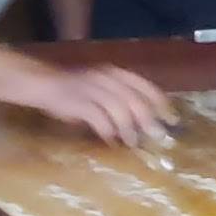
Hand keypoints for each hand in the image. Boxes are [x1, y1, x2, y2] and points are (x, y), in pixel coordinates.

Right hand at [33, 66, 177, 146]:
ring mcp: (92, 89)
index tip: (172, 118)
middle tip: (158, 136)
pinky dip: (107, 131)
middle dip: (149, 119)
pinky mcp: (79, 102)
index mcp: (115, 73)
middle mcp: (106, 78)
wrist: (44, 83)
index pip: (144, 86)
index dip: (160, 102)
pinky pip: (99, 118)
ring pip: (119, 109)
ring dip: (129, 128)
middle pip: (135, 99)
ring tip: (133, 142)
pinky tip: (111, 141)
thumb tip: (145, 121)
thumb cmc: (76, 90)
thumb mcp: (102, 90)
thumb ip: (121, 101)